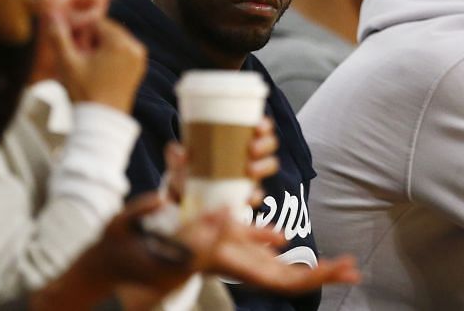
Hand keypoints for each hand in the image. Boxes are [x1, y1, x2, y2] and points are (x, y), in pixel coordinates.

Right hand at [48, 15, 145, 112]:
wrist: (101, 123)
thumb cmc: (85, 93)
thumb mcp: (68, 63)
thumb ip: (59, 36)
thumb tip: (51, 14)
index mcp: (120, 42)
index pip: (96, 22)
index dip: (80, 31)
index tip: (72, 46)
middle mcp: (134, 47)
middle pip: (106, 30)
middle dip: (90, 39)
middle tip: (78, 56)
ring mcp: (138, 59)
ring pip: (112, 40)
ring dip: (98, 46)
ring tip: (86, 64)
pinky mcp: (137, 69)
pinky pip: (120, 52)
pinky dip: (108, 55)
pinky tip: (96, 70)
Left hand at [163, 117, 278, 205]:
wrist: (184, 193)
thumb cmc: (186, 167)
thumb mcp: (178, 158)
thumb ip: (175, 154)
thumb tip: (183, 155)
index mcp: (237, 136)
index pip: (259, 125)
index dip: (264, 124)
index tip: (258, 126)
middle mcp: (249, 152)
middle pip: (269, 143)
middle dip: (265, 144)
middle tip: (251, 149)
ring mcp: (250, 173)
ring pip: (268, 165)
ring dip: (264, 166)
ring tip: (250, 170)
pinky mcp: (248, 192)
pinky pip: (258, 193)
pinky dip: (256, 194)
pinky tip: (249, 195)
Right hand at [177, 208, 359, 294]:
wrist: (146, 252)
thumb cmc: (169, 247)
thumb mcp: (187, 239)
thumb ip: (207, 230)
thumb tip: (227, 217)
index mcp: (238, 267)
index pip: (282, 280)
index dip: (310, 277)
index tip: (336, 270)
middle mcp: (244, 267)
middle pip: (290, 279)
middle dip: (322, 275)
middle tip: (352, 269)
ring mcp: (240, 258)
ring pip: (281, 268)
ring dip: (310, 267)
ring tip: (339, 264)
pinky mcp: (233, 248)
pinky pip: (261, 252)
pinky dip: (274, 246)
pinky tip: (281, 240)